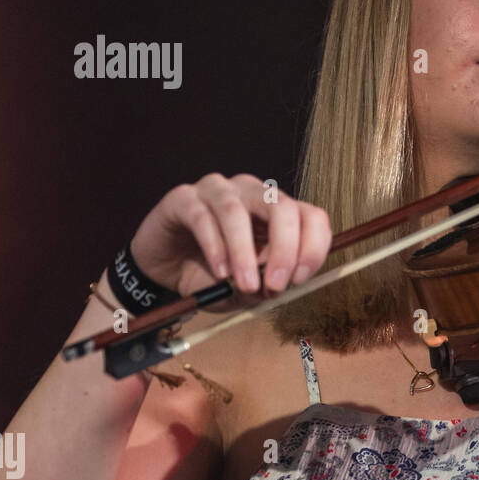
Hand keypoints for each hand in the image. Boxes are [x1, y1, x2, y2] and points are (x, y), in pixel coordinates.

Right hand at [129, 173, 332, 301]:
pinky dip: (215, 247)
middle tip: (276, 285)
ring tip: (245, 284)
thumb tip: (280, 285)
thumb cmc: (212, 273)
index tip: (300, 279)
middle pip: (281, 207)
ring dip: (245, 252)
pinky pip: (202, 217)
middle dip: (284, 249)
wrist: (165, 271)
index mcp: (278, 211)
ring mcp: (217, 190)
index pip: (312, 216)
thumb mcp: (247, 288)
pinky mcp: (184, 198)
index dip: (314, 246)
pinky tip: (219, 272)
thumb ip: (266, 285)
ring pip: (237, 212)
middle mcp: (252, 193)